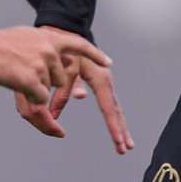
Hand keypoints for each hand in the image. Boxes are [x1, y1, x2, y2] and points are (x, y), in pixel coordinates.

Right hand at [0, 10, 109, 103]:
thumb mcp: (24, 39)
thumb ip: (40, 48)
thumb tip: (51, 58)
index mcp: (49, 37)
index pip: (79, 44)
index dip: (94, 54)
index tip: (108, 63)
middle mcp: (50, 50)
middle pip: (60, 80)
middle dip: (49, 87)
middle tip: (25, 78)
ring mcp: (43, 65)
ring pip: (48, 92)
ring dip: (34, 92)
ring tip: (13, 75)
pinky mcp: (33, 80)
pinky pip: (39, 99)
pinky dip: (30, 99)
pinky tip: (15, 83)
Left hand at [14, 35, 133, 152]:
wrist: (65, 33)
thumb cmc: (61, 50)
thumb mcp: (60, 70)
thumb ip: (60, 93)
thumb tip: (55, 115)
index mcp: (98, 76)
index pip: (108, 106)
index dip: (113, 126)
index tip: (119, 142)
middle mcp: (105, 79)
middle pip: (115, 109)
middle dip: (120, 130)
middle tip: (125, 149)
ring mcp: (105, 81)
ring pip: (114, 108)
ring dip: (119, 126)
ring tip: (125, 145)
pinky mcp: (101, 83)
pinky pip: (109, 103)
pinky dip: (113, 117)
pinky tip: (116, 129)